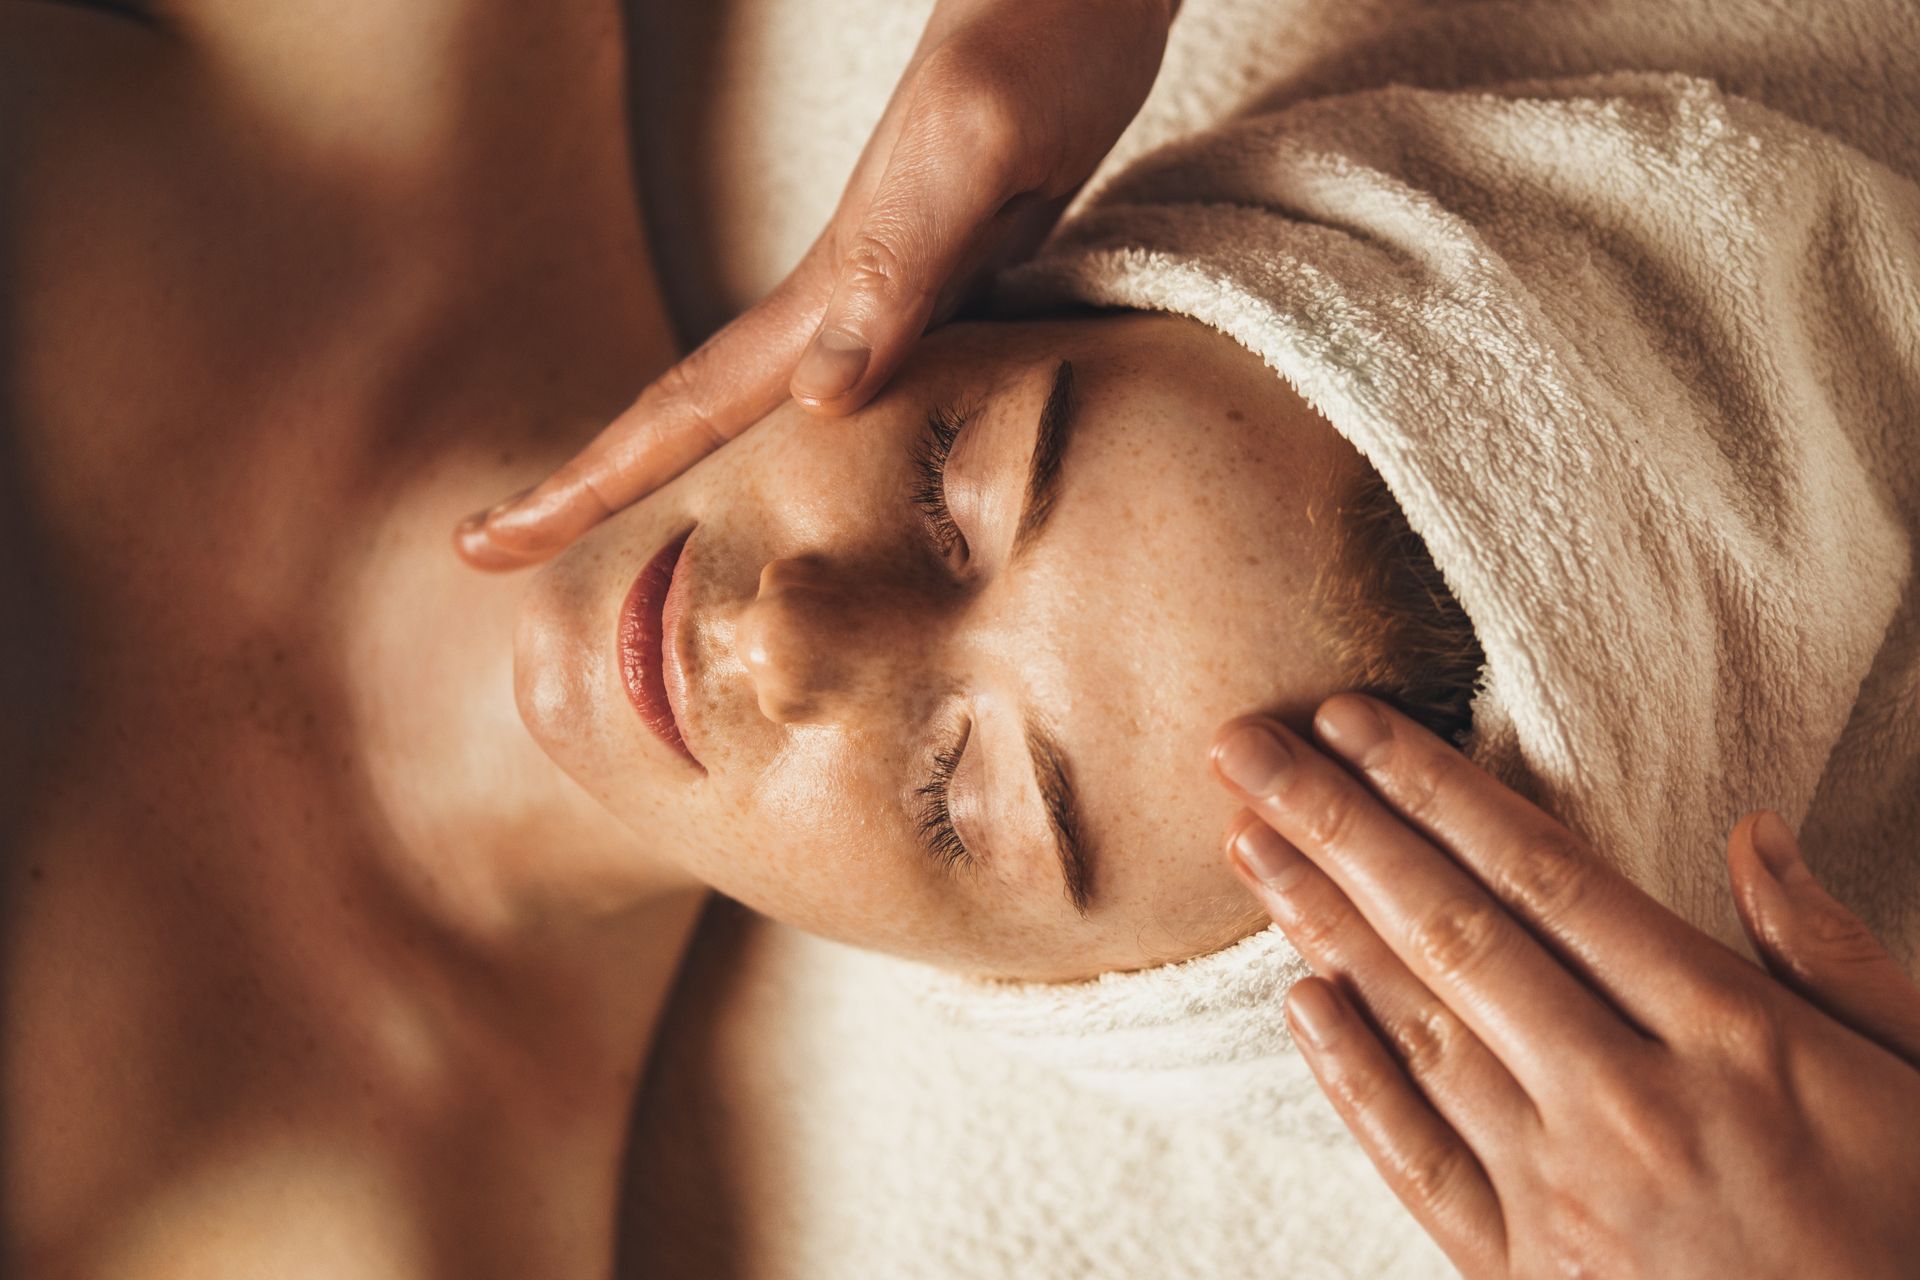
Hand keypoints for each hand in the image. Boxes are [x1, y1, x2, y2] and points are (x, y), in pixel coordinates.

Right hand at [455, 0, 1175, 568]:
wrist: (1071, 0)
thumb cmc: (1036, 56)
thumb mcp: (973, 153)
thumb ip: (897, 269)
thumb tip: (813, 399)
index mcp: (824, 290)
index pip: (681, 410)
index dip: (586, 483)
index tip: (488, 544)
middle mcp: (834, 310)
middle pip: (692, 421)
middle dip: (593, 491)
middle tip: (493, 549)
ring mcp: (881, 307)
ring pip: (761, 419)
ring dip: (685, 479)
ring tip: (627, 543)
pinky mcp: (941, 300)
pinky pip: (854, 407)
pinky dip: (803, 459)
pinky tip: (802, 481)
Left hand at [1210, 696, 1919, 1278]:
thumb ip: (1837, 958)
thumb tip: (1756, 837)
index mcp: (1735, 1036)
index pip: (1547, 874)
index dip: (1437, 787)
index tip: (1356, 723)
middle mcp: (1631, 1102)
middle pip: (1452, 930)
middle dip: (1338, 827)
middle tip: (1246, 751)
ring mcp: (1567, 1197)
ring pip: (1418, 1029)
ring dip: (1321, 925)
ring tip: (1248, 843)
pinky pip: (1417, 1163)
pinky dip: (1350, 1079)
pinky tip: (1297, 1000)